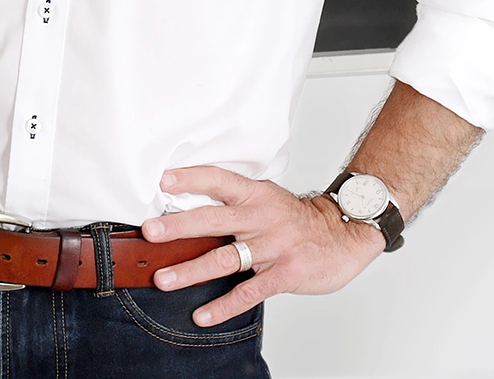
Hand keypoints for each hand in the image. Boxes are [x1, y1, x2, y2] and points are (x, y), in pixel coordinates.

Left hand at [142, 166, 385, 326]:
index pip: (218, 180)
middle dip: (179, 226)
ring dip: (191, 270)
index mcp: (254, 194)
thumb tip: (189, 206)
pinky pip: (249, 292)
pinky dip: (224, 306)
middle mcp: (260, 217)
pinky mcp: (284, 274)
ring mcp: (272, 247)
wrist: (344, 234)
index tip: (163, 180)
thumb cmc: (297, 218)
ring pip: (225, 259)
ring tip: (163, 279)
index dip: (191, 178)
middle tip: (150, 232)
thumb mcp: (267, 197)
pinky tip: (203, 315)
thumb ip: (235, 202)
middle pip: (213, 219)